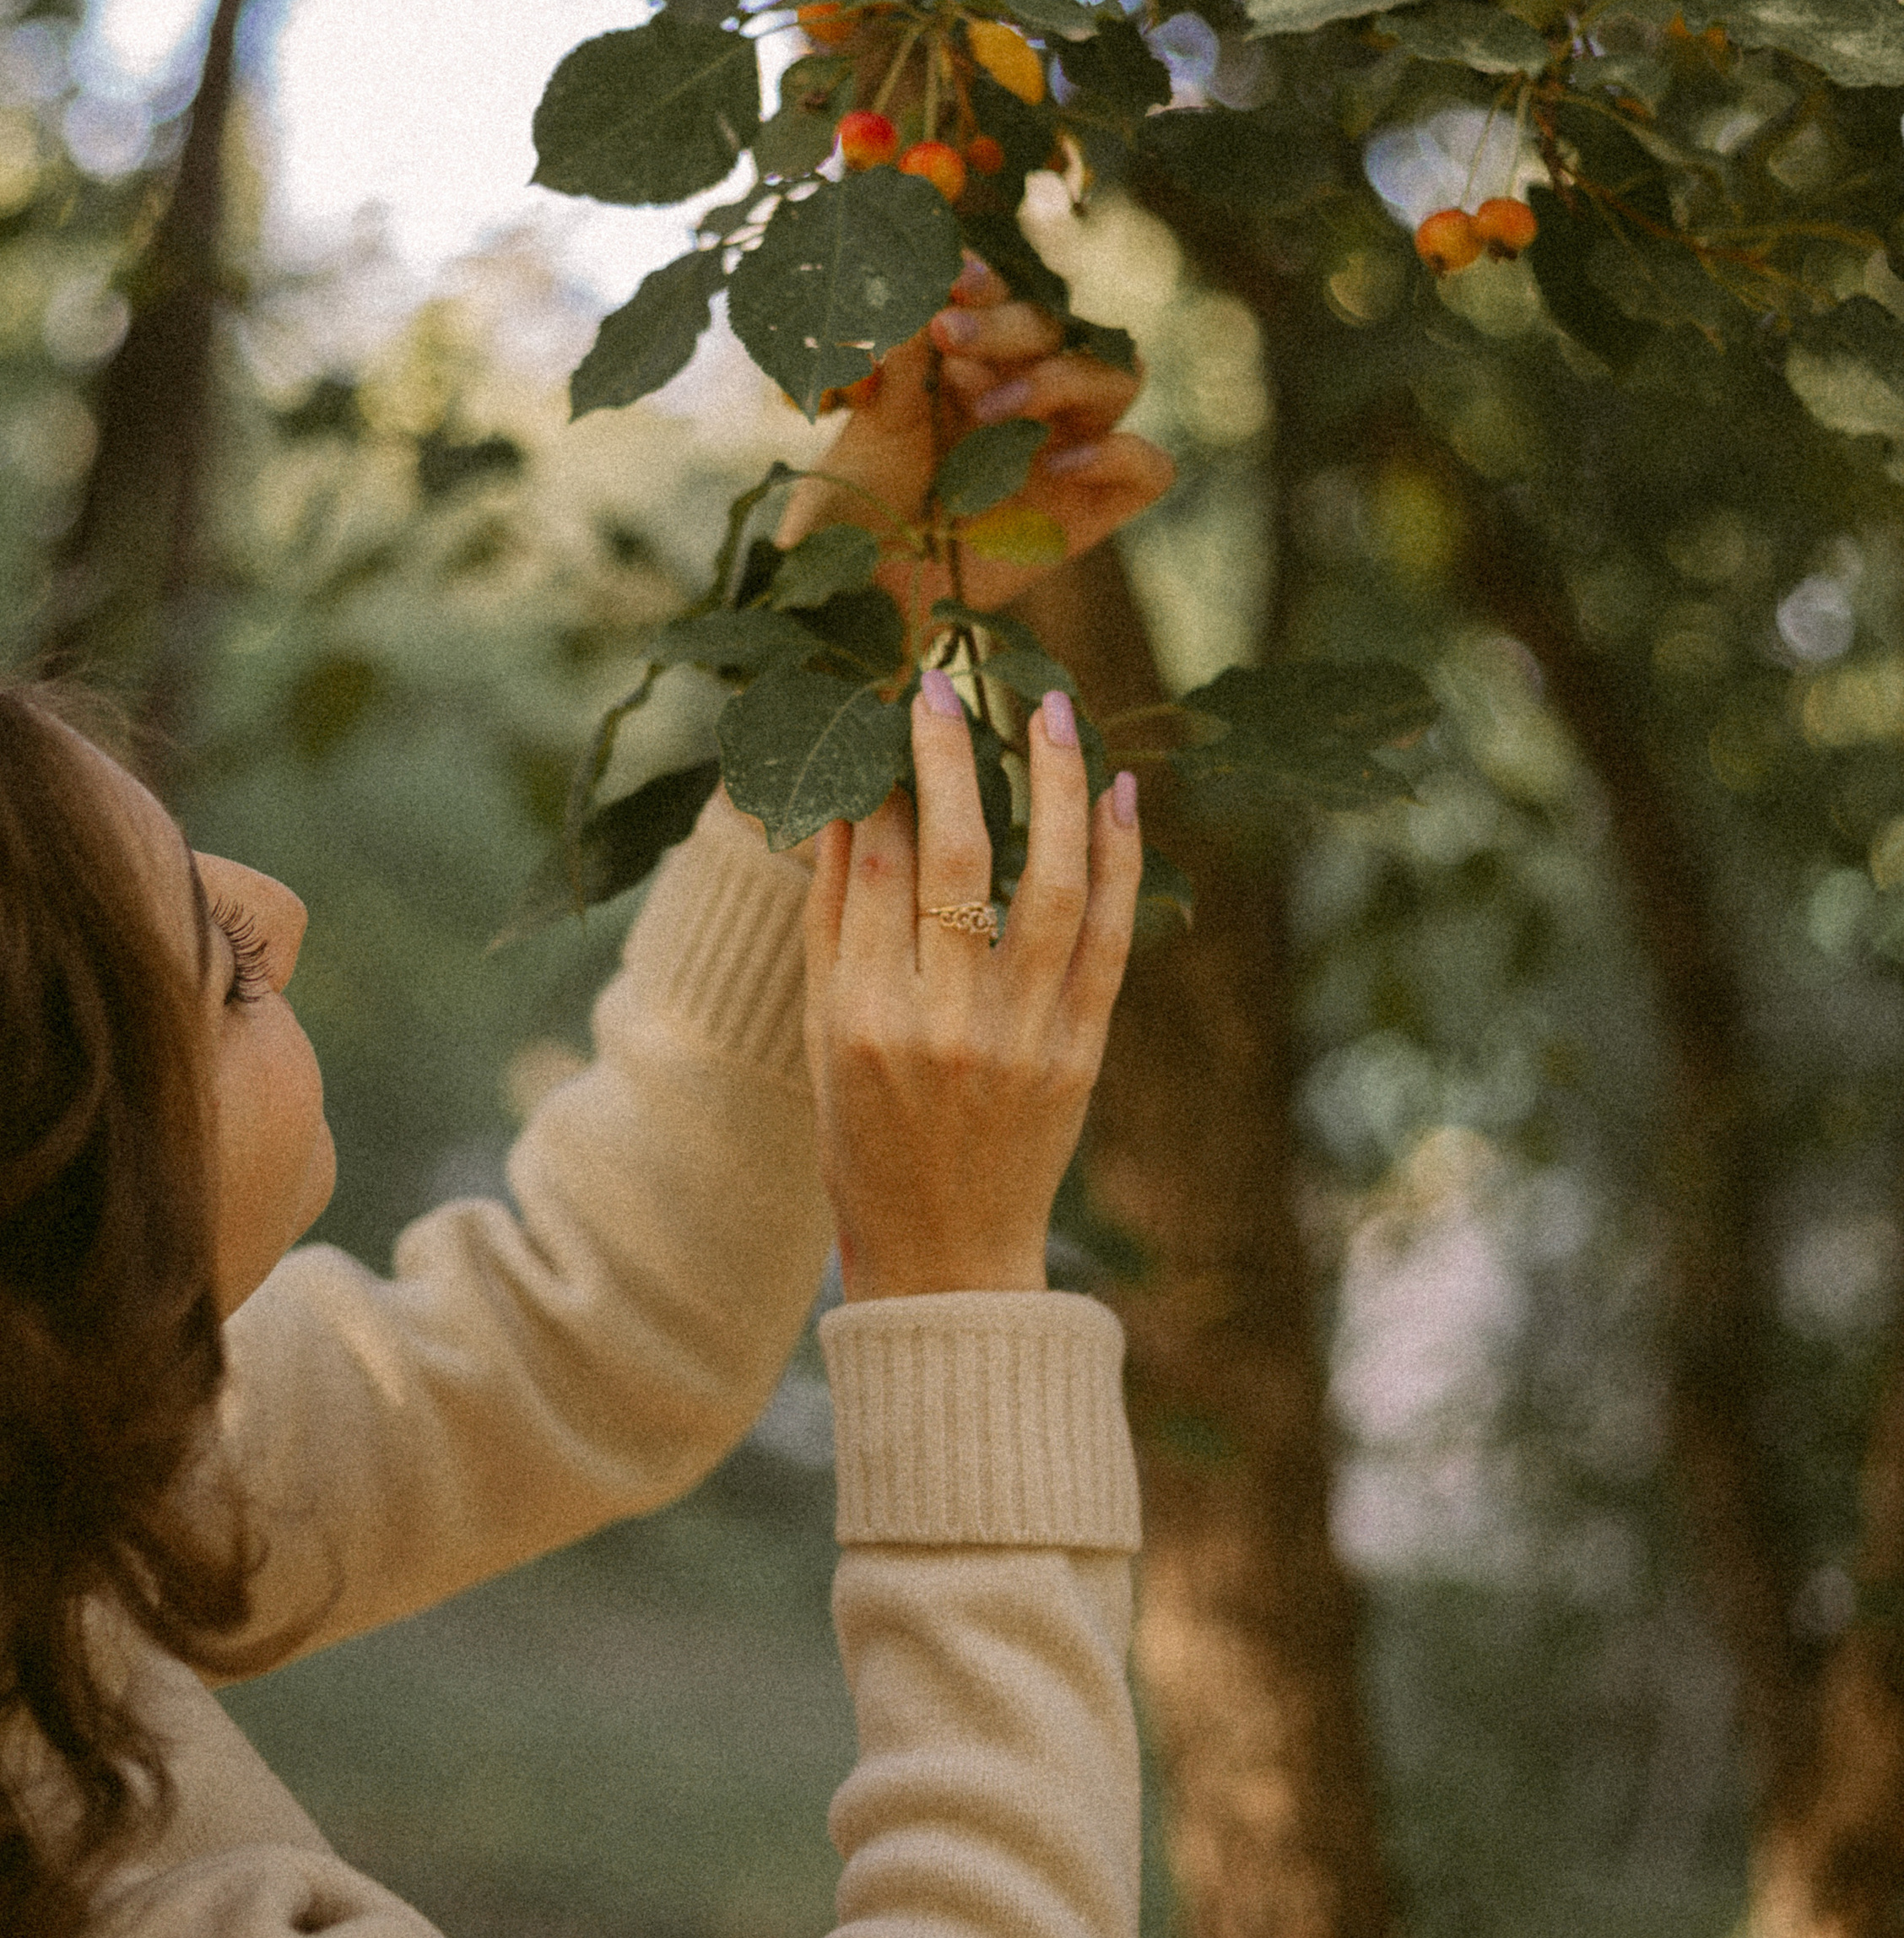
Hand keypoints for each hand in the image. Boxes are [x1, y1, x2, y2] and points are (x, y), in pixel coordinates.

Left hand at [776, 254, 1173, 638]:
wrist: (863, 589)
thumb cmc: (859, 499)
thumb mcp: (872, 423)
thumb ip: (900, 360)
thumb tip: (921, 297)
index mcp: (982, 356)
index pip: (1010, 296)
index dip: (991, 282)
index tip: (951, 283)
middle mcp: (1037, 393)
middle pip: (1065, 328)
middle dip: (1009, 326)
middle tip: (947, 337)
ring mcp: (1072, 447)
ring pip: (1122, 376)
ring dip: (1063, 377)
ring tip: (992, 409)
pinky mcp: (1094, 509)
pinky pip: (1150, 467)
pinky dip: (1118, 454)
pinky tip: (1057, 464)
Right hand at [803, 668, 1140, 1301]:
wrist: (947, 1253)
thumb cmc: (865, 1140)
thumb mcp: (819, 1035)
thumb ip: (831, 917)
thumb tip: (845, 798)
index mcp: (858, 1017)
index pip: (875, 866)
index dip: (885, 777)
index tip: (896, 709)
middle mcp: (940, 1023)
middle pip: (951, 858)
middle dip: (951, 757)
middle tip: (947, 685)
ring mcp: (1020, 1038)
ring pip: (1045, 884)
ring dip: (1053, 787)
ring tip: (1051, 711)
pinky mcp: (1081, 1052)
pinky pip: (1107, 938)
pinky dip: (1118, 861)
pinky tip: (1119, 795)